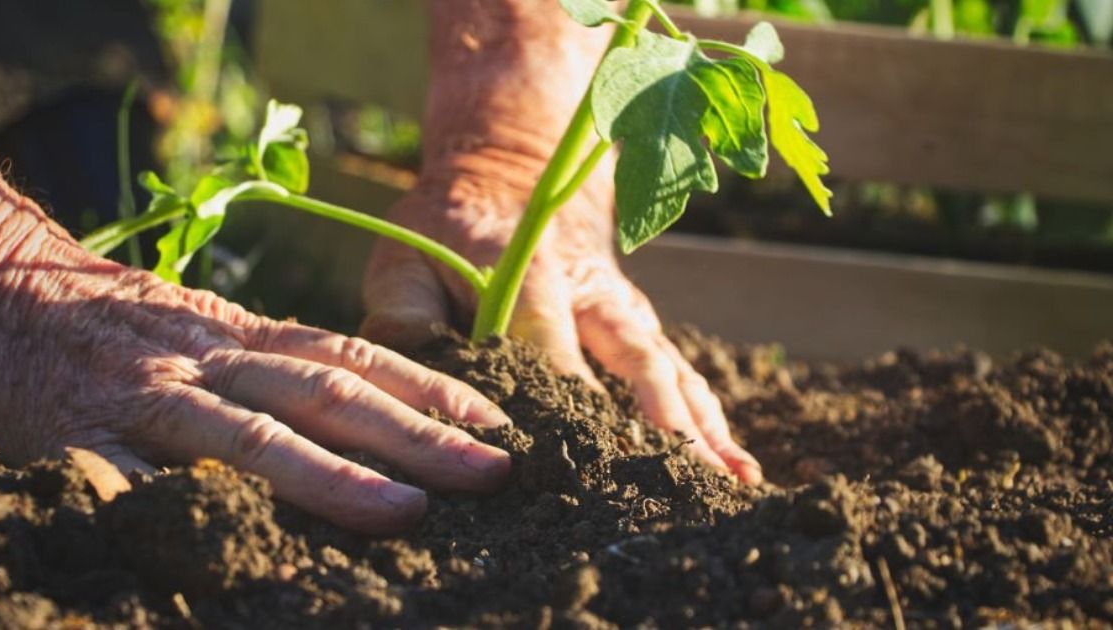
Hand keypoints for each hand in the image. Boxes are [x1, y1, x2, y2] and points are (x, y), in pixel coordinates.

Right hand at [0, 177, 511, 534]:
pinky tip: (226, 548)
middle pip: (326, 393)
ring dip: (331, 476)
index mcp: (238, 332)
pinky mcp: (73, 434)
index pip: (352, 356)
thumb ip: (265, 362)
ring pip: (249, 435)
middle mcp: (207, 358)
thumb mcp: (197, 323)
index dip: (429, 390)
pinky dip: (175, 512)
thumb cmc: (104, 314)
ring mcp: (146, 396)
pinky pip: (127, 481)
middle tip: (492, 471)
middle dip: (416, 435)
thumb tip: (362, 414)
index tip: (496, 423)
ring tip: (405, 510)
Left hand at [361, 172, 761, 484]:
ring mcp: (624, 310)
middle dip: (662, 423)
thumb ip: (403, 317)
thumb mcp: (406, 257)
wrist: (514, 175)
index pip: (551, 346)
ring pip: (671, 370)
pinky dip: (709, 418)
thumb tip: (412, 385)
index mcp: (531, 274)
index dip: (567, 399)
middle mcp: (593, 293)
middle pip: (636, 361)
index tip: (580, 460)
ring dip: (701, 426)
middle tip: (684, 480)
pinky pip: (681, 373)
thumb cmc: (449, 230)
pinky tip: (735, 466)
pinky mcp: (640, 325)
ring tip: (732, 481)